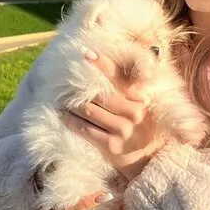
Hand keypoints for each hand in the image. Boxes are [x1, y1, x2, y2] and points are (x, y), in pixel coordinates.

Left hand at [59, 48, 163, 181]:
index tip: (85, 52)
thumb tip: (100, 65)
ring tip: (62, 100)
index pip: (118, 76)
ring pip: (89, 111)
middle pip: (99, 94)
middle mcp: (134, 112)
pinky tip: (64, 116)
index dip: (101, 63)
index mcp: (141, 97)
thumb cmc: (141, 124)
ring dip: (71, 105)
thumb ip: (128, 87)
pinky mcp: (112, 145)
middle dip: (79, 89)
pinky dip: (71, 121)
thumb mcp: (142, 103)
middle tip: (64, 84)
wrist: (147, 157)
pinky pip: (85, 129)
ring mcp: (123, 129)